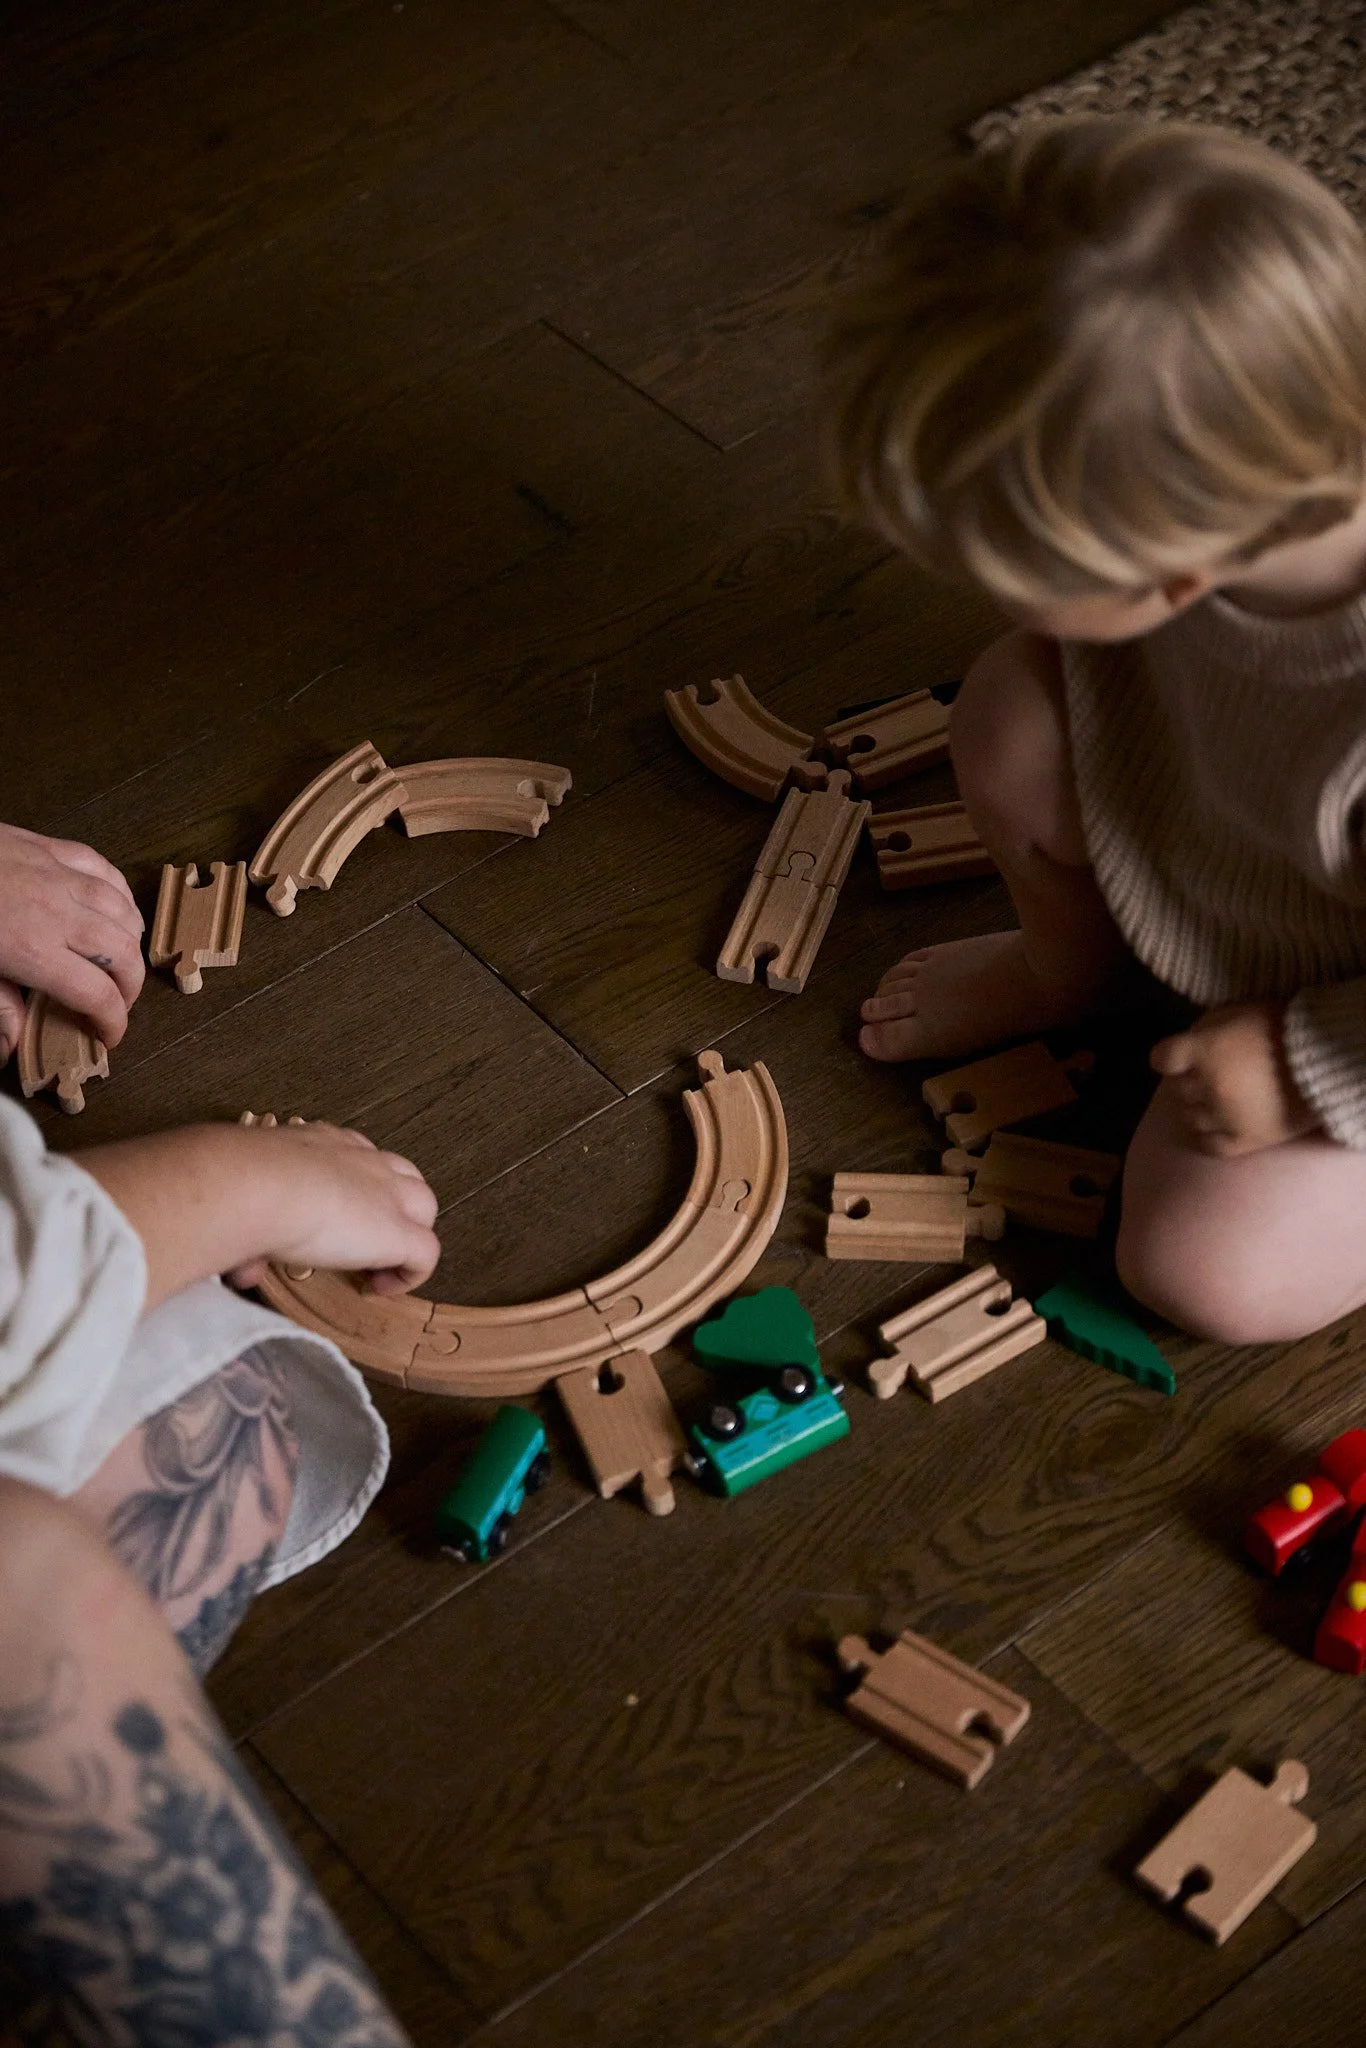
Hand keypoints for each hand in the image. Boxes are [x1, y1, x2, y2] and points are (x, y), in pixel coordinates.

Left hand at [0, 822, 144, 1054]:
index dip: (112, 1022)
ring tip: (122, 960)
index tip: (108, 1036)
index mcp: (35, 951)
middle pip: (124, 955)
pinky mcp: (52, 848)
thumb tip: (9, 1048)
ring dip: (130, 942)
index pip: (98, 995)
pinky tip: (114, 906)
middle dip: (131, 987)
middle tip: (117, 1003)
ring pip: (123, 911)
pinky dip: (119, 894)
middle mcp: (60, 913)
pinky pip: (105, 870)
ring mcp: (60, 876)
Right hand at [229, 1122, 439, 1294]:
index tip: (329, 1220)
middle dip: (392, 1207)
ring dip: (407, 1235)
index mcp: (323, 1143)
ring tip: (376, 1268)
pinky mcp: (399, 1232)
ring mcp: (388, 1193)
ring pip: (423, 1207)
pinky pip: (426, 1255)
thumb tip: (244, 1268)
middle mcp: (361, 1159)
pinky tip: (377, 1289)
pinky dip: (409, 1275)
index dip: (352, 1190)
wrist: (251, 1185)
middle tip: (361, 1244)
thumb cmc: (232, 1185)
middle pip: (402, 1176)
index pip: (355, 1158)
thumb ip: (249, 1235)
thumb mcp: (241, 1198)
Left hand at [1150, 1001, 1319, 1157]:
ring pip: (1191, 1117)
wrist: (1325, 1061)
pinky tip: (1221, 1125)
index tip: (1177, 1059)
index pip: (1162, 1058)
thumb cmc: (1282, 1028)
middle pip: (1178, 1088)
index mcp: (1204, 1049)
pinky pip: (1210, 1144)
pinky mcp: (1244, 1141)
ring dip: (1201, 1107)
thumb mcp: (1238, 1011)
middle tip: (1215, 1075)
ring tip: (1223, 1099)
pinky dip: (1210, 1135)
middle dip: (1191, 1080)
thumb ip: (1208, 1027)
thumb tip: (1190, 1042)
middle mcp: (1207, 1085)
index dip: (1169, 1058)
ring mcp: (1224, 1116)